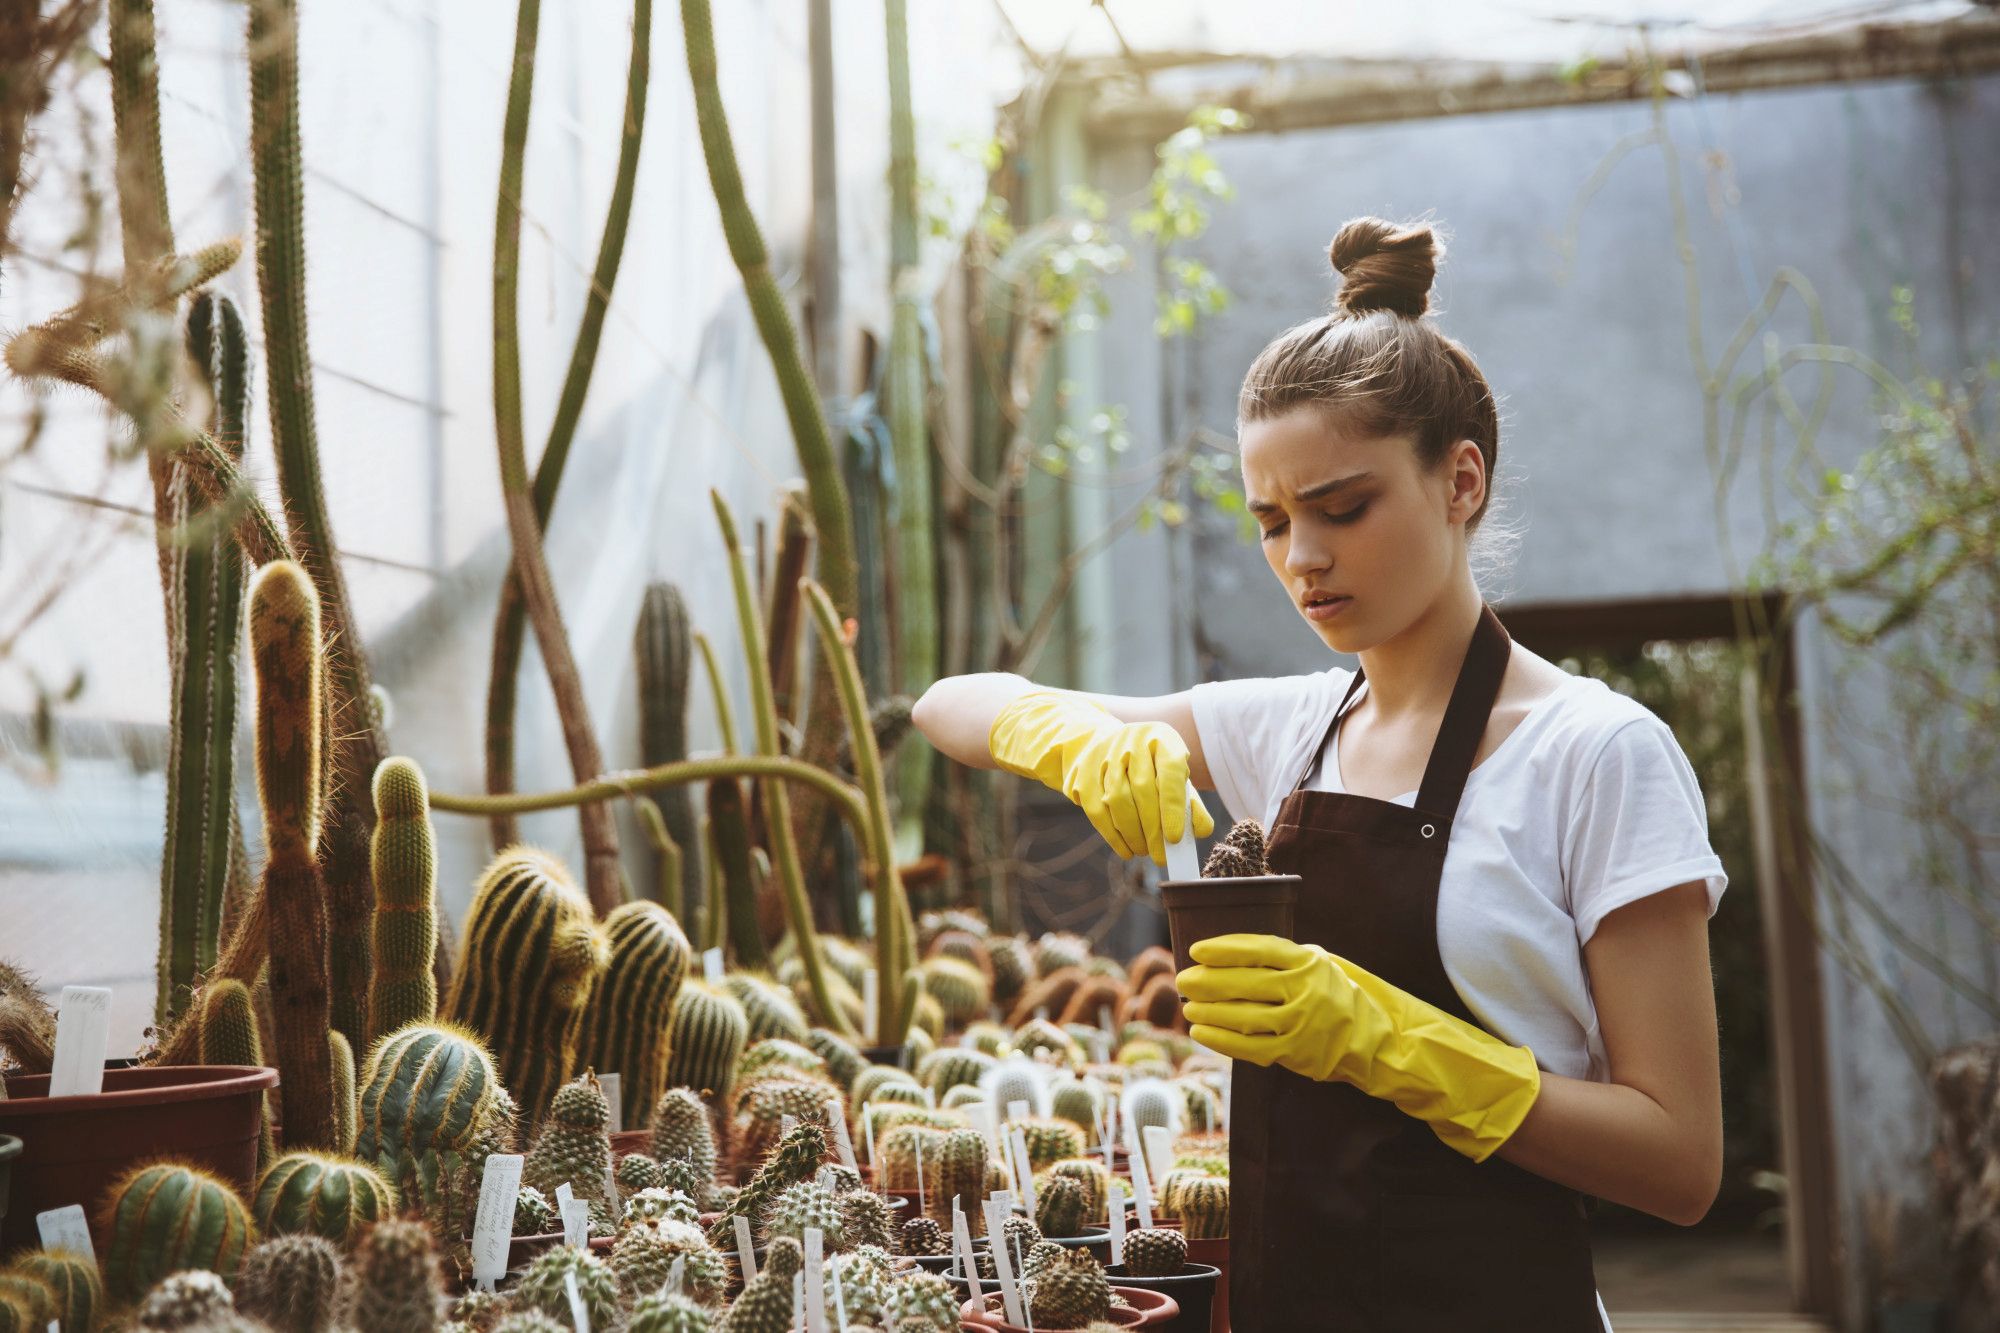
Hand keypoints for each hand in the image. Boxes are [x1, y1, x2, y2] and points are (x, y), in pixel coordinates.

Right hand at [988, 690, 1213, 864]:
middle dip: (1153, 828)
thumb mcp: (1175, 778)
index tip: (1175, 837)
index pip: (1170, 771)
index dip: (1173, 807)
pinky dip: (1112, 835)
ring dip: (1132, 833)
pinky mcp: (1084, 772)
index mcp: (1162, 738)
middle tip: (1160, 856)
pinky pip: (1096, 809)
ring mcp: (1104, 754)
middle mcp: (1132, 740)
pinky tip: (1126, 849)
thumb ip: (1191, 803)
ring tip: (1144, 851)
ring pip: (1117, 799)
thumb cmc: (1151, 769)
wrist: (1109, 746)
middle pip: (1142, 789)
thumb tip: (1200, 831)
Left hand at [1178, 933, 1543, 1161]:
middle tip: (1183, 977)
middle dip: (1206, 980)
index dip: (1224, 949)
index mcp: (1311, 963)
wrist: (1387, 1042)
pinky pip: (1249, 1047)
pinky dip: (1221, 1039)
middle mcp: (1304, 993)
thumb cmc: (1353, 995)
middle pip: (1242, 983)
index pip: (1258, 950)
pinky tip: (1202, 1031)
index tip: (1198, 948)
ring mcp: (1300, 1026)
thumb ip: (1290, 959)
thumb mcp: (1327, 965)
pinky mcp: (1296, 1055)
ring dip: (1208, 1010)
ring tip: (1188, 1004)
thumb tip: (1241, 952)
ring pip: (1241, 1016)